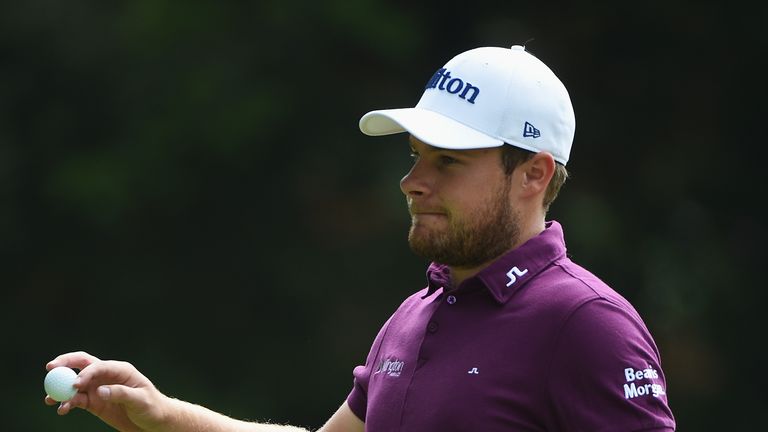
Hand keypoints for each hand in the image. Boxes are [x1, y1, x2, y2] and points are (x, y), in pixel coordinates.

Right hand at [45, 351, 168, 431]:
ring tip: (49, 399)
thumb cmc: (152, 407)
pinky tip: (62, 410)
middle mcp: (107, 376)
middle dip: (65, 364)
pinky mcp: (94, 402)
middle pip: (83, 365)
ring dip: (61, 389)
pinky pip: (76, 401)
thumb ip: (121, 393)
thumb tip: (99, 391)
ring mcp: (99, 388)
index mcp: (120, 370)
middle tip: (50, 368)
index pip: (99, 366)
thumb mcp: (140, 400)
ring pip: (75, 384)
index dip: (85, 373)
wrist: (153, 421)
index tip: (74, 384)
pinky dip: (67, 404)